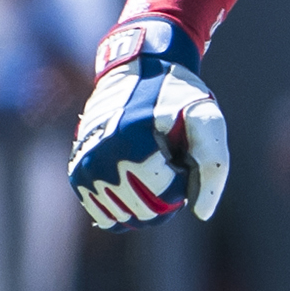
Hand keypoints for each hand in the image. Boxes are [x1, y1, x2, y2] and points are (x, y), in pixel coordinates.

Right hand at [68, 16, 228, 228]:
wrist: (137, 72)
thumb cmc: (176, 97)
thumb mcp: (206, 120)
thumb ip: (213, 166)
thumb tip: (202, 213)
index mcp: (130, 145)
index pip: (165, 195)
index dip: (183, 178)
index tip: (181, 151)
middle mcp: (99, 161)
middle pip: (145, 211)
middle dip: (167, 194)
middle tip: (169, 160)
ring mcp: (83, 171)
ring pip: (125, 218)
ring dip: (147, 201)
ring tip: (151, 164)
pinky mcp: (76, 176)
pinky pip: (105, 214)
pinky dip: (126, 206)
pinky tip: (137, 180)